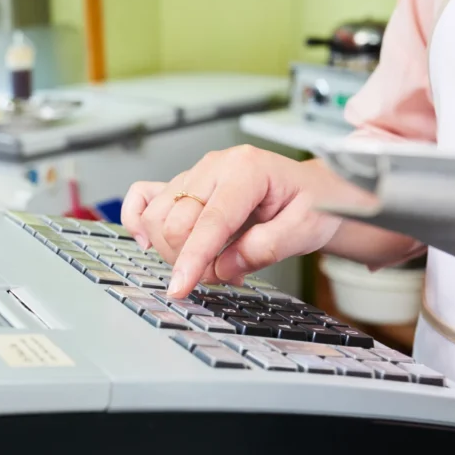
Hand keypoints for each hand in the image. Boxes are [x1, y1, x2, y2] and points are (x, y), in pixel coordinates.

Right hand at [122, 146, 353, 299]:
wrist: (314, 191)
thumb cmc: (313, 204)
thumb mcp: (304, 230)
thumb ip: (263, 249)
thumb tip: (221, 269)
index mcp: (246, 170)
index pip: (210, 221)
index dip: (193, 259)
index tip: (180, 288)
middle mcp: (215, 166)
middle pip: (175, 221)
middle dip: (188, 259)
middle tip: (219, 275)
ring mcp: (195, 173)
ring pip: (156, 216)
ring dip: (171, 249)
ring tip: (206, 260)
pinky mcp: (183, 184)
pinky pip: (143, 196)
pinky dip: (139, 221)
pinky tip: (151, 242)